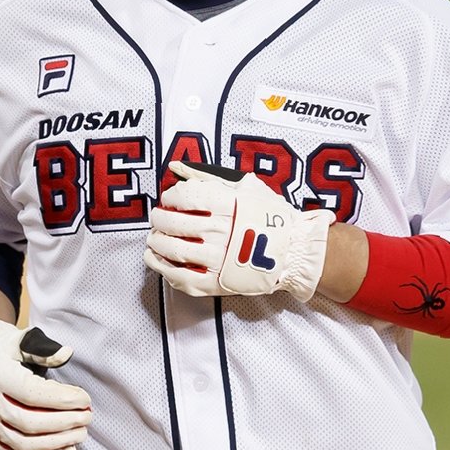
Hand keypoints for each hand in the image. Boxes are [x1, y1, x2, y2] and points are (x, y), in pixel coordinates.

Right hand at [0, 317, 91, 449]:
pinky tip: (67, 449)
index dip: (62, 399)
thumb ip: (43, 348)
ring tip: (81, 433)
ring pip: (24, 445)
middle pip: (29, 423)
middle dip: (64, 423)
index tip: (85, 399)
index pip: (31, 394)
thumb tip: (66, 353)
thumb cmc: (2, 352)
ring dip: (58, 442)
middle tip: (87, 416)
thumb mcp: (20, 341)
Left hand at [144, 161, 334, 301]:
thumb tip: (175, 166)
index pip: (183, 197)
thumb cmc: (270, 216)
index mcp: (228, 204)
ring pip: (172, 250)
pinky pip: (181, 278)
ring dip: (156, 243)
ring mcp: (218, 259)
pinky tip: (156, 259)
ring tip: (154, 238)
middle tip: (157, 218)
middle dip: (158, 219)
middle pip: (172, 223)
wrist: (294, 251)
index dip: (169, 197)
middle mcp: (221, 230)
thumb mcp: (243, 186)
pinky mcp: (217, 282)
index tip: (169, 200)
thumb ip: (206, 176)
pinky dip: (163, 268)